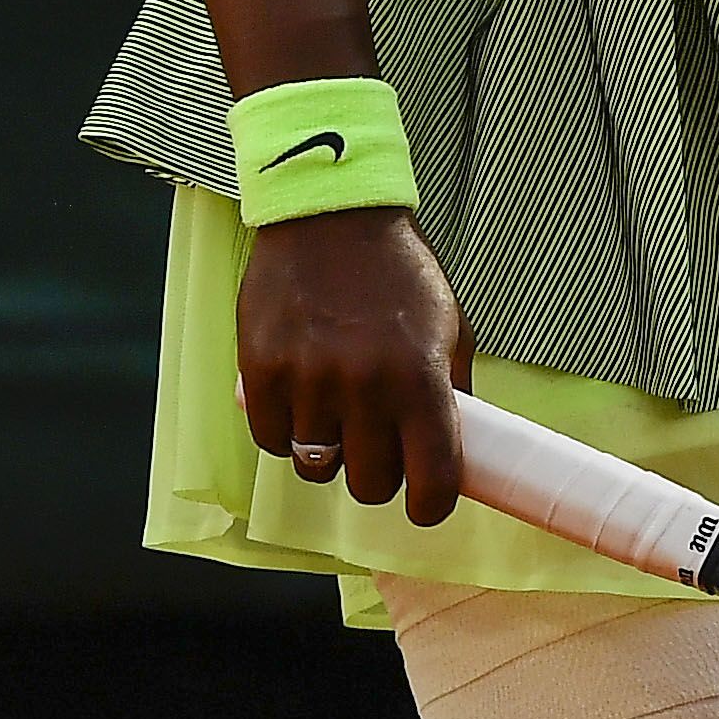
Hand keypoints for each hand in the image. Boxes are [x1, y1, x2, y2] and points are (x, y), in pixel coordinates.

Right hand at [235, 204, 474, 521]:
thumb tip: (458, 450)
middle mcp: (366, 386)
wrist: (330, 213)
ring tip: (334, 412)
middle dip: (376, 474)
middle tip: (375, 445)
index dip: (431, 505)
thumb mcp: (448, 324)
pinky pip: (271, 439)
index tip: (425, 502)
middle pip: (370, 484)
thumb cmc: (396, 269)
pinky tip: (299, 397)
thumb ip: (452, 390)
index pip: (432, 479)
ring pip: (315, 466)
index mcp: (421, 377)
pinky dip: (285, 430)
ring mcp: (309, 380)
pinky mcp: (261, 370)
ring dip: (327, 451)